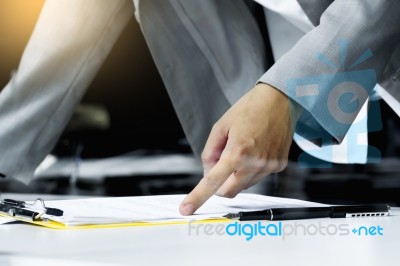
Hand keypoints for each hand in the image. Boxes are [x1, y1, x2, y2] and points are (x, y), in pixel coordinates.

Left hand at [179, 83, 300, 214]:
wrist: (280, 100)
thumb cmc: (250, 108)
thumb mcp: (221, 126)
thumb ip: (210, 151)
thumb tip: (209, 172)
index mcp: (237, 151)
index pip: (213, 181)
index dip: (198, 197)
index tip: (186, 209)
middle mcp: (255, 163)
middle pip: (228, 191)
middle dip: (220, 183)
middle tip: (221, 162)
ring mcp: (269, 166)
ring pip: (244, 185)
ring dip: (236, 175)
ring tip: (242, 148)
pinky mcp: (279, 166)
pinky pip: (258, 177)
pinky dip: (251, 169)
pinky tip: (256, 149)